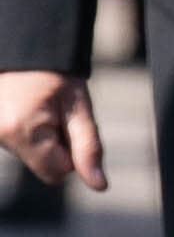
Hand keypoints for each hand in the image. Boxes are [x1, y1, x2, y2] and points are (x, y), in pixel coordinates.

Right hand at [2, 70, 105, 192]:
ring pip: (29, 154)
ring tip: (41, 107)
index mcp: (22, 131)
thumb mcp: (80, 109)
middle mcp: (0, 135)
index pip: (56, 173)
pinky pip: (16, 143)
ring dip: (41, 138)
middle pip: (41, 164)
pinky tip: (29, 110)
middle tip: (57, 114)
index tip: (71, 127)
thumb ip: (89, 148)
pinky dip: (28, 133)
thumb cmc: (58, 77)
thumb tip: (100, 186)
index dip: (72, 155)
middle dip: (56, 146)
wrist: (27, 50)